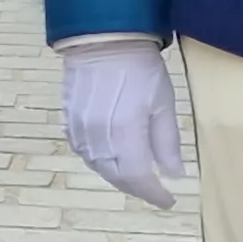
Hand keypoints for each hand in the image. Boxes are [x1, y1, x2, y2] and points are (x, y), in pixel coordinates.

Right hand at [61, 38, 187, 208]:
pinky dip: (99, 161)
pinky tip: (109, 157)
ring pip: (97, 166)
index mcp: (125, 132)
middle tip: (153, 190)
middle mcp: (98, 137)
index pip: (138, 177)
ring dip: (116, 176)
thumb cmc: (141, 69)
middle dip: (136, 188)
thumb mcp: (164, 104)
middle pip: (116, 176)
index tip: (169, 200)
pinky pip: (83, 152)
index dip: (154, 194)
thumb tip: (173, 174)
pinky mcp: (69, 122)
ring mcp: (80, 130)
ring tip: (133, 176)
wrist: (102, 41)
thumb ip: (166, 143)